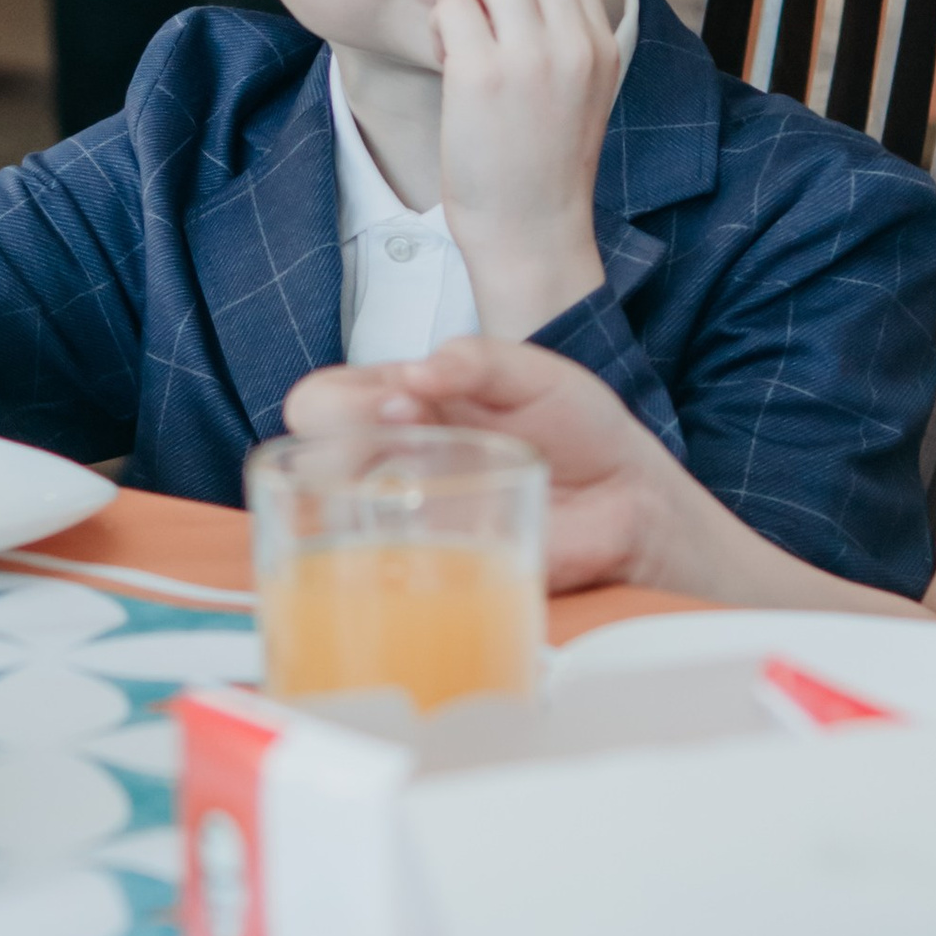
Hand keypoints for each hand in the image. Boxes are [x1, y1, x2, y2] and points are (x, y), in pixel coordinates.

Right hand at [283, 337, 711, 589]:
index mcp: (399, 404)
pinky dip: (388, 562)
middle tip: (408, 428)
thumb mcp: (530, 372)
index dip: (341, 402)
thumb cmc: (576, 428)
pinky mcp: (436, 570)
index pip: (322, 401)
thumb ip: (477, 359)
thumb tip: (418, 371)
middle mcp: (388, 462)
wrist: (627, 499)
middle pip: (308, 457)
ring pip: (331, 521)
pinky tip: (438, 541)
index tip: (403, 400)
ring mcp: (406, 521)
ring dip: (358, 500)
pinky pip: (382, 576)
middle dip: (342, 439)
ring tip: (426, 485)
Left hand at [432, 0, 619, 340]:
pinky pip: (450, 9)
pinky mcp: (481, 78)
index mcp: (601, 45)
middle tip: (469, 9)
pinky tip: (445, 59)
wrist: (531, 232)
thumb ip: (563, 35)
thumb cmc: (542, 164)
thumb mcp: (581, 91)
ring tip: (457, 32)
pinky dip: (438, 24)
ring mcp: (528, 60)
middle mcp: (573, 45)